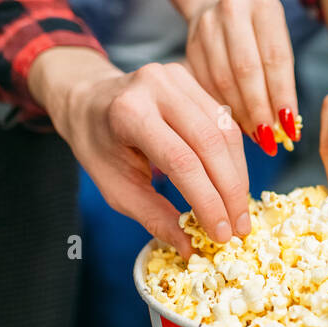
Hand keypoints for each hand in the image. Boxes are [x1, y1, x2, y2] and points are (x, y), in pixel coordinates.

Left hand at [30, 49, 249, 257]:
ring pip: (225, 132)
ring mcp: (177, 77)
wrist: (88, 101)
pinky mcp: (192, 77)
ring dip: (238, 177)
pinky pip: (225, 121)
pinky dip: (234, 158)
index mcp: (128, 113)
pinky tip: (234, 185)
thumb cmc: (99, 148)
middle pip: (210, 144)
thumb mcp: (117, 189)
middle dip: (230, 192)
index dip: (208, 200)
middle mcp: (156, 86)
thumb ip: (155, 217)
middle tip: (239, 229)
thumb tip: (192, 249)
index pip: (181, 161)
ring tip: (239, 212)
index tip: (222, 234)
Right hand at [185, 0, 299, 155]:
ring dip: (241, 114)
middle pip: (247, 70)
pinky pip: (206, 84)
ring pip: (224, 79)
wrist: (218, 4)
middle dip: (260, 110)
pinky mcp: (190, 44)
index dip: (282, 96)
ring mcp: (207, 25)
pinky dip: (221, 108)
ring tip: (255, 137)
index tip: (289, 127)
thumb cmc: (259, 34)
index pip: (276, 58)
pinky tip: (233, 125)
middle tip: (270, 140)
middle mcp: (234, 9)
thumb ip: (281, 79)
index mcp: (265, 7)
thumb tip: (285, 127)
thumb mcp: (277, 44)